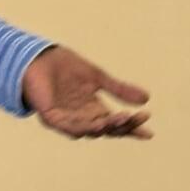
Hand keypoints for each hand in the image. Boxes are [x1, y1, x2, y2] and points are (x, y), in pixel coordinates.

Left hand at [21, 46, 152, 140]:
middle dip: (123, 124)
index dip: (132, 128)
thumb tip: (147, 98)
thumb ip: (119, 89)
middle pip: (106, 128)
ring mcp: (66, 120)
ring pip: (89, 130)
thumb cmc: (65, 67)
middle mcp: (81, 118)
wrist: (40, 58)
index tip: (149, 133)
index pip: (116, 123)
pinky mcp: (51, 117)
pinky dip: (82, 126)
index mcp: (93, 110)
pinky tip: (96, 123)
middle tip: (138, 117)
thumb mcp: (98, 78)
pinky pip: (68, 126)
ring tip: (121, 118)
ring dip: (105, 125)